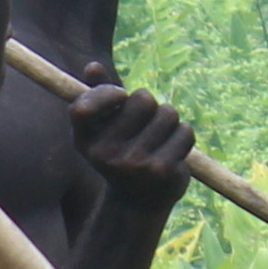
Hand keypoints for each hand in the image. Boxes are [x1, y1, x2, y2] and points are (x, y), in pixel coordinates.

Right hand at [69, 80, 195, 205]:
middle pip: (142, 99)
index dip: (105, 92)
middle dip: (150, 103)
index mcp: (85, 140)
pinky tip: (173, 151)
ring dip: (169, 120)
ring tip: (160, 137)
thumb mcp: (105, 127)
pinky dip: (183, 136)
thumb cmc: (121, 154)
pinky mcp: (160, 170)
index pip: (83, 107)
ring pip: (168, 113)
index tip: (120, 95)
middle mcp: (105, 154)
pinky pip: (184, 132)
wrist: (138, 203)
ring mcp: (133, 163)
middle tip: (146, 121)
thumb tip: (91, 66)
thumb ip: (99, 95)